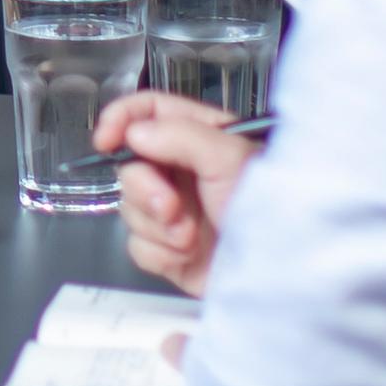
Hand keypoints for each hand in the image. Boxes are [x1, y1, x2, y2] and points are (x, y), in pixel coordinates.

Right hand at [98, 87, 250, 296]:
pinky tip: (189, 255)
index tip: (106, 140)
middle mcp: (184, 172)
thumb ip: (181, 137)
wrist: (279, 274)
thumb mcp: (230, 158)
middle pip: (131, 166)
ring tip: (193, 236)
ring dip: (159, 226)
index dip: (122, 119)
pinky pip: (138, 246)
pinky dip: (161, 253)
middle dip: (146, 190)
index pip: (149, 111)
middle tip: (172, 207)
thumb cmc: (268, 209)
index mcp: (200, 138)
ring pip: (130, 209)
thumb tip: (134, 133)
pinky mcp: (170, 252)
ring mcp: (175, 213)